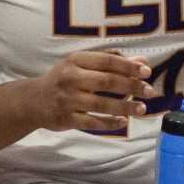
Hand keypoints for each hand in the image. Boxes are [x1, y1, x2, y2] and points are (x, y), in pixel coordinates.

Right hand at [31, 49, 158, 133]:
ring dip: (125, 107)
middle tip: (150, 91)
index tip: (146, 72)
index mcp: (75, 60)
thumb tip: (141, 61)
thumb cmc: (63, 79)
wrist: (32, 100)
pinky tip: (123, 122)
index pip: (107, 61)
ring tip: (142, 109)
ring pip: (102, 104)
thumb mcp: (81, 64)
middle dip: (132, 87)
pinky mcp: (66, 119)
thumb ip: (111, 62)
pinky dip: (109, 123)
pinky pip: (92, 123)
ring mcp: (68, 100)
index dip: (129, 66)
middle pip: (107, 82)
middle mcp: (70, 79)